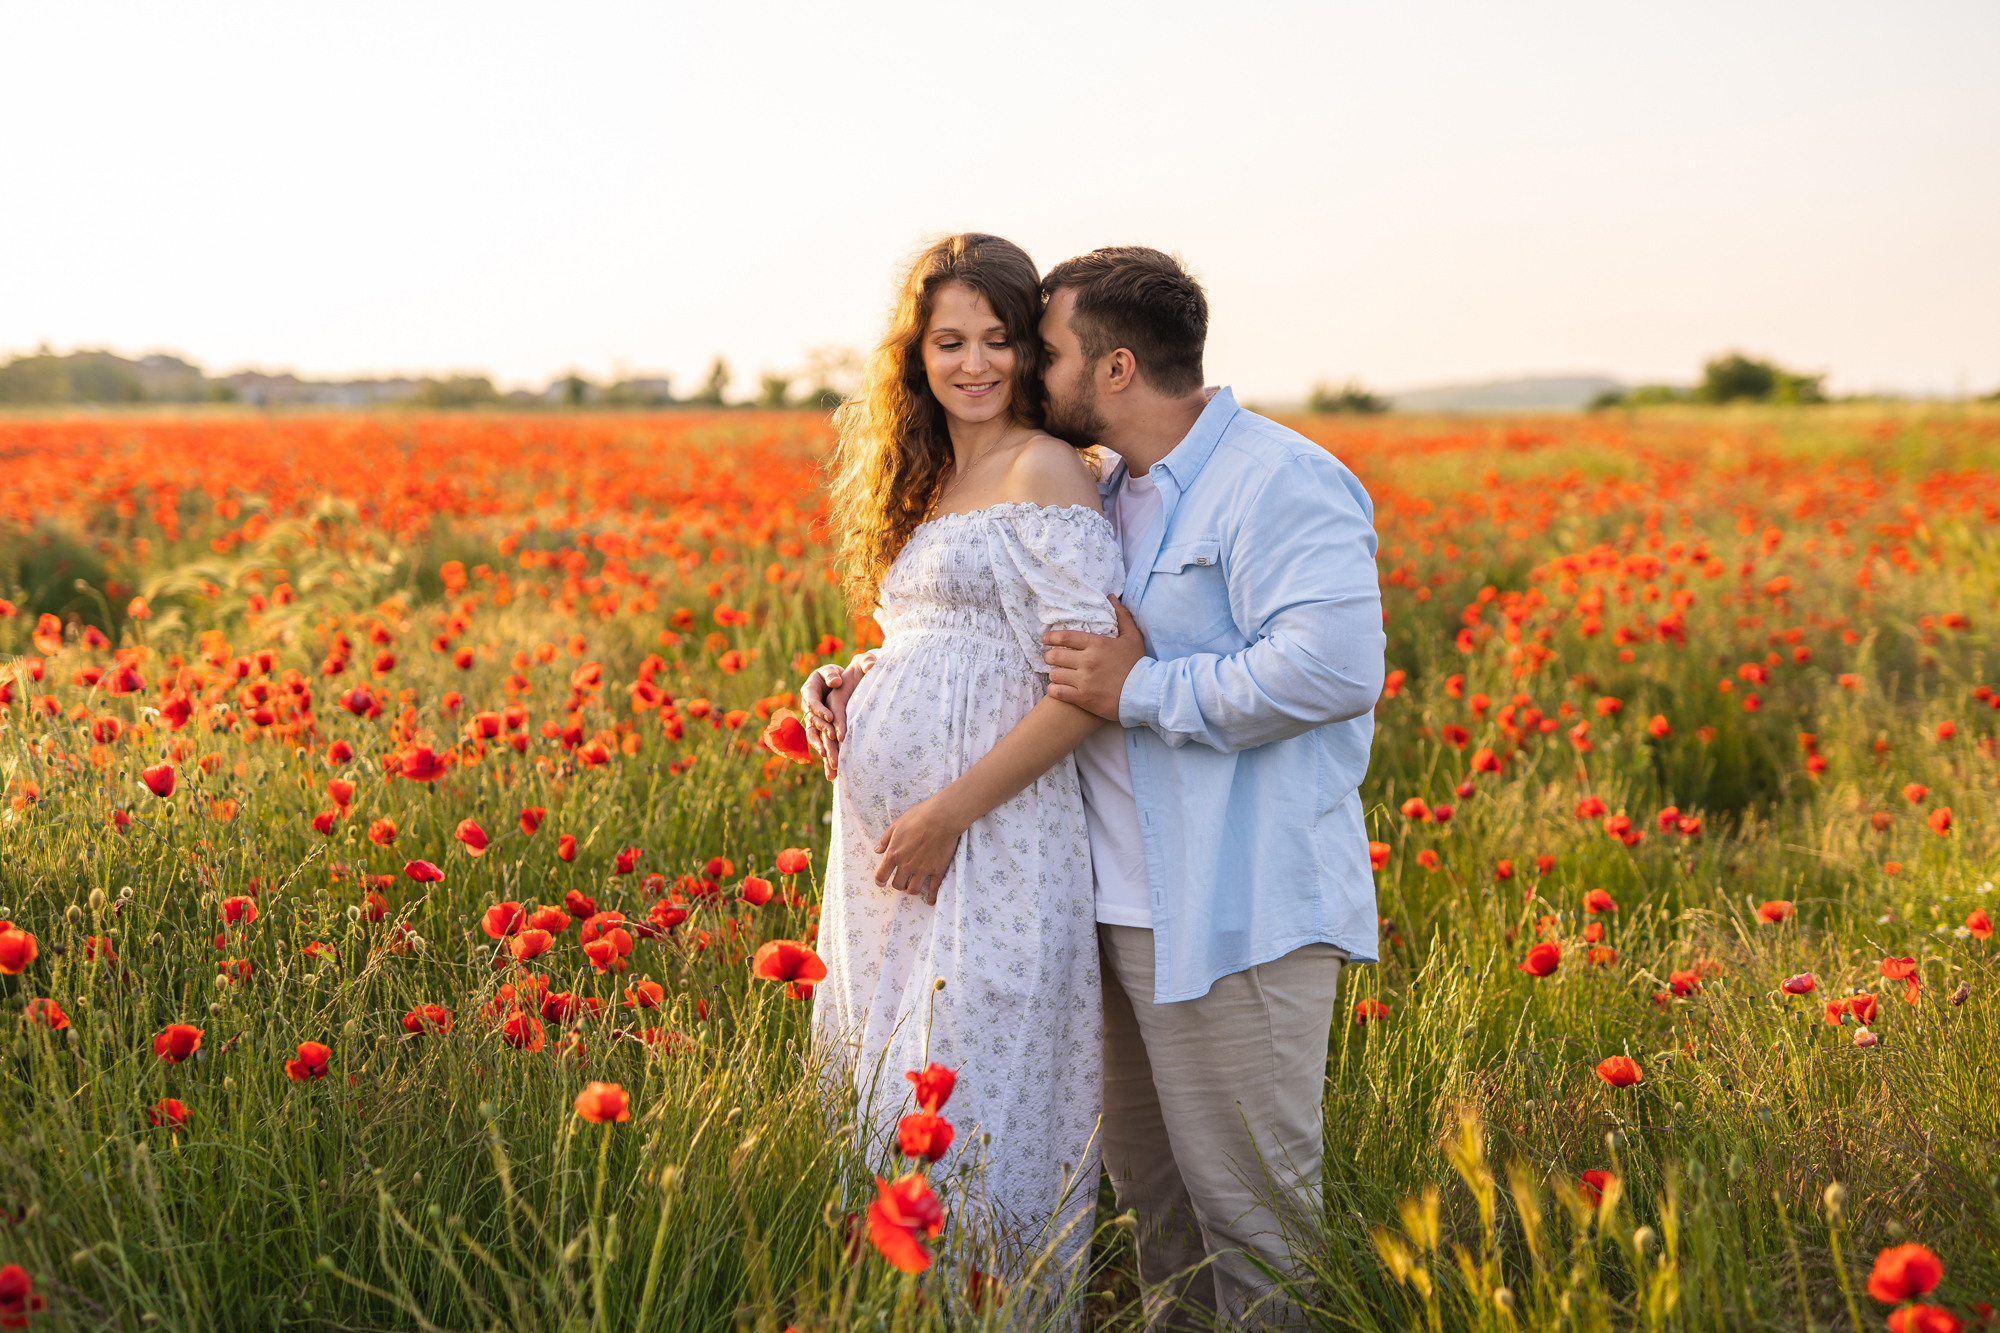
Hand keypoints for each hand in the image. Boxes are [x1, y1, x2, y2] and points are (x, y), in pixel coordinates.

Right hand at [801, 652, 874, 778]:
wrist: (853, 682)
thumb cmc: (855, 669)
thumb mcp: (860, 662)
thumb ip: (864, 662)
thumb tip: (870, 666)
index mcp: (812, 686)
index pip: (813, 699)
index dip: (821, 709)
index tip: (831, 718)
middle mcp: (811, 705)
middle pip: (813, 722)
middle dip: (821, 735)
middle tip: (830, 747)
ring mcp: (817, 719)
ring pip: (816, 737)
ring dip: (823, 750)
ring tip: (831, 763)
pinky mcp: (825, 731)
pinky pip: (824, 745)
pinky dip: (828, 759)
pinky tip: (834, 775)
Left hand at [872, 795, 964, 905]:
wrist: (942, 817)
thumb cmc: (918, 816)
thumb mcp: (896, 825)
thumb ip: (886, 839)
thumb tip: (877, 850)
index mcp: (893, 854)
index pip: (881, 876)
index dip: (880, 881)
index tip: (882, 882)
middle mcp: (906, 865)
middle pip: (897, 885)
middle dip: (898, 884)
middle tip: (901, 880)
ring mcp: (922, 870)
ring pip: (913, 890)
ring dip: (911, 889)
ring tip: (912, 886)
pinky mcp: (937, 870)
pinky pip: (933, 889)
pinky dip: (931, 897)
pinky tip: (930, 901)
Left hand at [1043, 596, 1147, 720]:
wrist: (1145, 694)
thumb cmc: (1138, 664)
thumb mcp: (1132, 637)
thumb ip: (1121, 616)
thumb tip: (1111, 597)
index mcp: (1097, 644)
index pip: (1065, 636)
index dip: (1051, 637)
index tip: (1045, 639)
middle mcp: (1088, 661)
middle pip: (1055, 655)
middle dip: (1049, 656)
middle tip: (1051, 658)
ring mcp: (1084, 681)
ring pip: (1054, 674)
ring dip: (1054, 674)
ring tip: (1058, 674)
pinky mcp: (1084, 698)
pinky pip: (1058, 692)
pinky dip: (1055, 690)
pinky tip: (1058, 688)